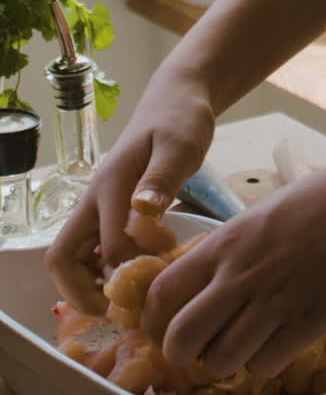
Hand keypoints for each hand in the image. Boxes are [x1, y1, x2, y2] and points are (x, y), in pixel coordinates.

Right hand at [45, 67, 214, 313]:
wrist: (176, 98)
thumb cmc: (180, 119)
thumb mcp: (180, 144)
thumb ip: (162, 177)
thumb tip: (144, 209)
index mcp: (110, 185)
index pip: (107, 246)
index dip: (128, 273)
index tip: (157, 283)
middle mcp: (95, 198)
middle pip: (62, 258)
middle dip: (83, 292)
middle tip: (120, 309)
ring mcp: (99, 204)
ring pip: (73, 256)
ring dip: (91, 283)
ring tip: (129, 296)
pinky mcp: (109, 207)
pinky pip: (92, 247)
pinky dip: (104, 268)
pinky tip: (137, 271)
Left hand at [142, 153, 325, 378]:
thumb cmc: (317, 199)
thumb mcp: (258, 215)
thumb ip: (227, 248)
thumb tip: (200, 278)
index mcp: (226, 243)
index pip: (163, 293)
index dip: (155, 319)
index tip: (162, 324)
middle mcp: (242, 276)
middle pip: (182, 338)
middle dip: (181, 352)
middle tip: (195, 346)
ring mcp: (274, 302)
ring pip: (221, 361)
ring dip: (223, 360)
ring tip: (238, 345)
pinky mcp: (307, 324)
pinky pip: (265, 364)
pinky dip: (262, 361)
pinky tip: (272, 342)